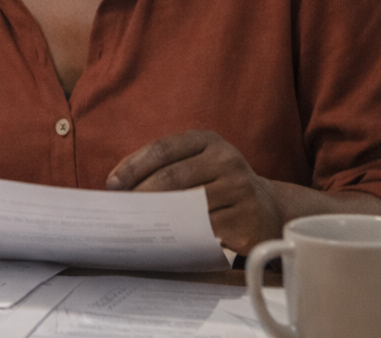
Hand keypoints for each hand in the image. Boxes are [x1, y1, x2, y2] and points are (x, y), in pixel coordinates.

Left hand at [105, 130, 283, 255]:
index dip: (133, 166)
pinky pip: (205, 229)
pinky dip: (181, 235)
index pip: (163, 149)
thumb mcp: (198, 164)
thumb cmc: (219, 185)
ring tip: (136, 225)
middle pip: (172, 176)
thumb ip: (165, 167)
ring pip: (187, 204)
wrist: (268, 209)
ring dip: (158, 217)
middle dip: (141, 194)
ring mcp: (240, 188)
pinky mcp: (246, 218)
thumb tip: (118, 185)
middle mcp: (227, 159)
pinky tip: (165, 240)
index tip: (112, 184)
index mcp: (208, 140)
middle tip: (120, 210)